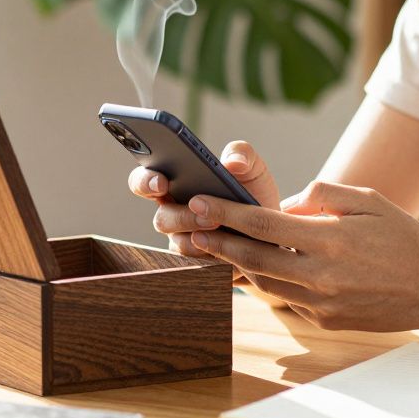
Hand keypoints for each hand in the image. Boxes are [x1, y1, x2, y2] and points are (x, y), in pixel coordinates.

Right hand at [128, 140, 279, 256]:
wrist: (274, 230)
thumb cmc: (253, 193)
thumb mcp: (252, 167)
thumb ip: (241, 154)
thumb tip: (231, 162)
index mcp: (175, 184)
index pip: (144, 181)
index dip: (146, 182)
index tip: (161, 181)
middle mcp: (173, 213)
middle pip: (161, 218)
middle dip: (181, 214)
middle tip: (199, 206)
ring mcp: (184, 240)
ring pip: (178, 243)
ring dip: (197, 234)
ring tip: (220, 225)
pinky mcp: (200, 261)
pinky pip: (197, 263)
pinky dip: (212, 254)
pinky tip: (229, 246)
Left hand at [184, 180, 418, 331]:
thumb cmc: (403, 237)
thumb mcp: (368, 200)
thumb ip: (323, 195)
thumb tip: (286, 203)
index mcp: (332, 239)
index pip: (265, 225)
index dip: (227, 214)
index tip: (200, 203)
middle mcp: (323, 275)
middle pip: (255, 258)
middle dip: (218, 242)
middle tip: (191, 228)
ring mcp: (322, 303)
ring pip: (264, 283)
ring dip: (237, 264)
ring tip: (214, 245)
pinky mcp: (325, 320)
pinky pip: (285, 299)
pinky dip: (267, 282)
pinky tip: (252, 267)